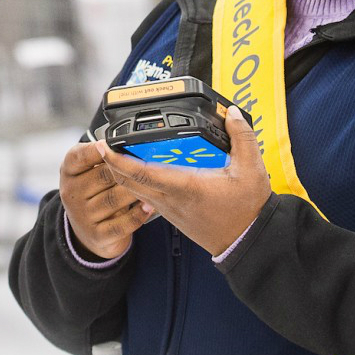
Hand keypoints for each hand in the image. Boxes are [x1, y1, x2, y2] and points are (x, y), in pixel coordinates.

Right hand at [59, 140, 153, 259]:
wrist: (88, 230)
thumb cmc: (94, 192)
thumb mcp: (90, 171)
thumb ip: (104, 156)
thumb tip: (128, 143)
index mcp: (69, 171)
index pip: (79, 156)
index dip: (95, 149)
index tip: (109, 144)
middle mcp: (71, 193)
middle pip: (104, 175)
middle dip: (127, 170)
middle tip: (147, 164)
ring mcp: (82, 216)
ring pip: (115, 198)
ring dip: (135, 191)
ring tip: (152, 184)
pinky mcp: (97, 235)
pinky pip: (121, 224)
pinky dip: (138, 215)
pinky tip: (149, 206)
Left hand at [97, 107, 270, 256]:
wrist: (248, 241)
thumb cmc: (247, 210)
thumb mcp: (252, 169)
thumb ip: (243, 137)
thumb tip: (233, 113)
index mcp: (184, 186)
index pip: (141, 172)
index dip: (117, 159)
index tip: (103, 145)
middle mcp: (170, 199)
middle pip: (128, 181)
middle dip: (111, 163)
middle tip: (103, 143)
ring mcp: (169, 208)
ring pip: (134, 190)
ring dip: (122, 173)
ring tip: (116, 153)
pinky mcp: (172, 213)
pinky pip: (145, 196)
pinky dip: (136, 183)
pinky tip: (139, 170)